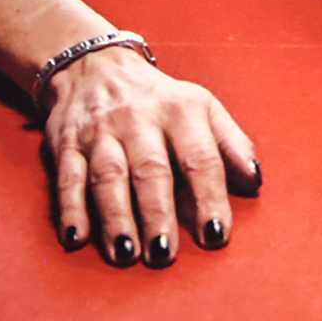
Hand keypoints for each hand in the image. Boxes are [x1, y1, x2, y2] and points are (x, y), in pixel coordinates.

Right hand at [42, 47, 259, 265]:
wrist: (96, 67)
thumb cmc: (160, 100)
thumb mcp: (203, 107)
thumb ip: (231, 143)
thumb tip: (254, 180)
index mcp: (181, 111)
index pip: (200, 158)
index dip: (209, 197)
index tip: (216, 235)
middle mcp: (140, 120)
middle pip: (151, 170)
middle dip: (157, 214)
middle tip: (164, 253)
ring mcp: (100, 132)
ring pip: (109, 177)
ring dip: (116, 218)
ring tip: (125, 254)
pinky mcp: (66, 144)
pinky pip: (68, 178)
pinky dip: (70, 209)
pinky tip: (76, 238)